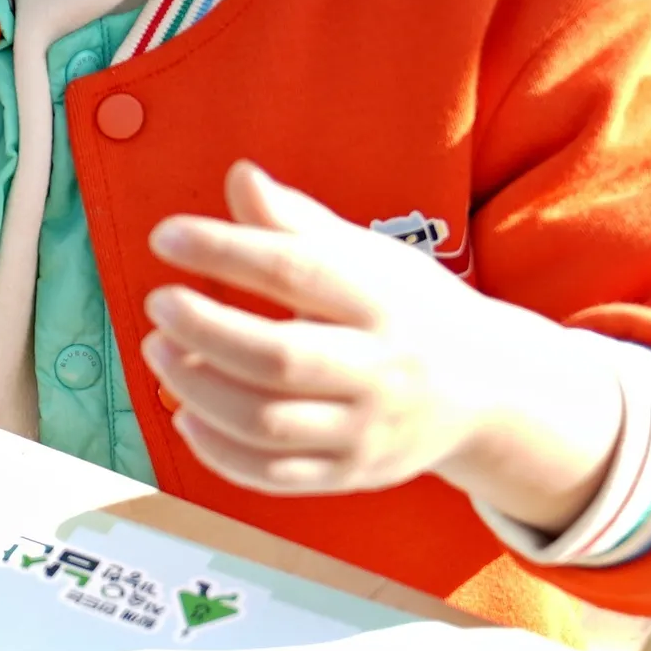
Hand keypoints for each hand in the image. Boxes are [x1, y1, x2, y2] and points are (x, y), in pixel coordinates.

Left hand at [142, 161, 620, 534]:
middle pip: (277, 358)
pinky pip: (271, 474)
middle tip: (158, 304)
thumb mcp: (370, 258)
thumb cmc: (408, 309)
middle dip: (202, 330)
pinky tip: (183, 412)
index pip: (296, 270)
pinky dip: (216, 448)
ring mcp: (367, 429)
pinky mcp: (352, 474)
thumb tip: (239, 176)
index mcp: (384, 301)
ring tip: (159, 352)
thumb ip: (298, 223)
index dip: (224, 250)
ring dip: (196, 389)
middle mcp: (381, 369)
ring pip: (266, 422)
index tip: (166, 237)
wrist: (492, 391)